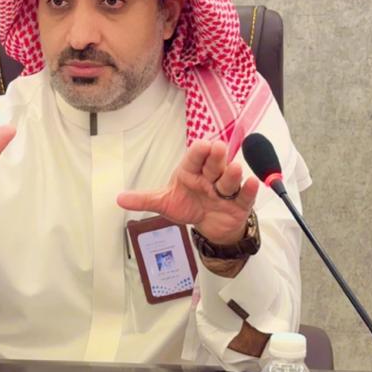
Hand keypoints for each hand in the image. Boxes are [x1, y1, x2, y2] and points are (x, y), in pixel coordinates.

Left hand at [117, 140, 257, 245]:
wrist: (210, 226)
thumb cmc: (189, 206)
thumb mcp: (165, 203)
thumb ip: (144, 199)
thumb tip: (119, 199)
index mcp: (191, 171)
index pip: (195, 157)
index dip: (199, 151)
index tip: (203, 145)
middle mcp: (210, 176)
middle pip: (214, 164)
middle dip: (216, 157)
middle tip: (218, 149)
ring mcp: (225, 189)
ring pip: (229, 179)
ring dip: (232, 174)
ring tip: (233, 168)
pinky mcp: (239, 203)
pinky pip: (245, 195)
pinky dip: (250, 189)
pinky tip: (252, 183)